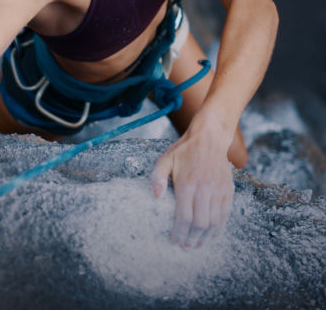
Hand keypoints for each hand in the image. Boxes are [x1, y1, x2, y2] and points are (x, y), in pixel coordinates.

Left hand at [150, 123, 234, 248]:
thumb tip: (155, 196)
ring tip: (198, 244)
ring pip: (215, 221)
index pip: (184, 216)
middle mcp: (205, 189)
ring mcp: (218, 190)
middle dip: (193, 238)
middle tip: (186, 246)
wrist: (209, 138)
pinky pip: (226, 214)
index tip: (174, 240)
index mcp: (187, 184)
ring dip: (206, 236)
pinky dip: (220, 227)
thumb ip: (157, 177)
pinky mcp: (228, 190)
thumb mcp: (164, 159)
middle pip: (200, 222)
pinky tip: (212, 233)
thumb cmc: (183, 151)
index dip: (180, 232)